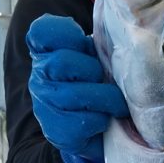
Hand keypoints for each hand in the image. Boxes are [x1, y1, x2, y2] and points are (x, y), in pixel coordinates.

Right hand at [26, 14, 127, 162]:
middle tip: (104, 78)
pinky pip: (83, 122)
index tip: (81, 39)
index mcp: (47, 51)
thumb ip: (98, 44)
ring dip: (105, 98)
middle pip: (62, 62)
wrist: (89, 132)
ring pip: (74, 95)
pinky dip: (101, 120)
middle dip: (92, 70)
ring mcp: (44, 104)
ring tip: (117, 103)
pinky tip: (103, 120)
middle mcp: (40, 75)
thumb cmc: (95, 85)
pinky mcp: (55, 131)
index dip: (63, 32)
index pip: (42, 31)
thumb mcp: (94, 58)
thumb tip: (124, 30)